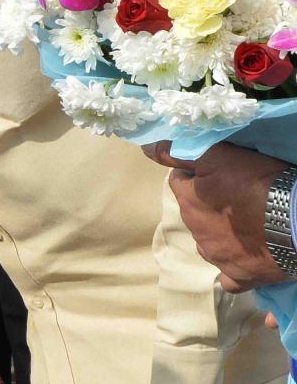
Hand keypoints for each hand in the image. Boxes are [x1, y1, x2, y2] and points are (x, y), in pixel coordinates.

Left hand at [144, 141, 291, 291]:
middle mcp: (196, 233)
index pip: (179, 183)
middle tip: (235, 197)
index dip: (196, 175)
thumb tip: (146, 149)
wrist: (296, 221)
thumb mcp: (218, 156)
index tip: (217, 173)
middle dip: (208, 205)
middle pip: (195, 213)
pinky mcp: (241, 277)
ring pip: (209, 243)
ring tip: (243, 226)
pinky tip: (244, 260)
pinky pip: (229, 277)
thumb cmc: (257, 184)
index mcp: (188, 203)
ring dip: (220, 234)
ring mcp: (218, 258)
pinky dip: (233, 268)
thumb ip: (179, 153)